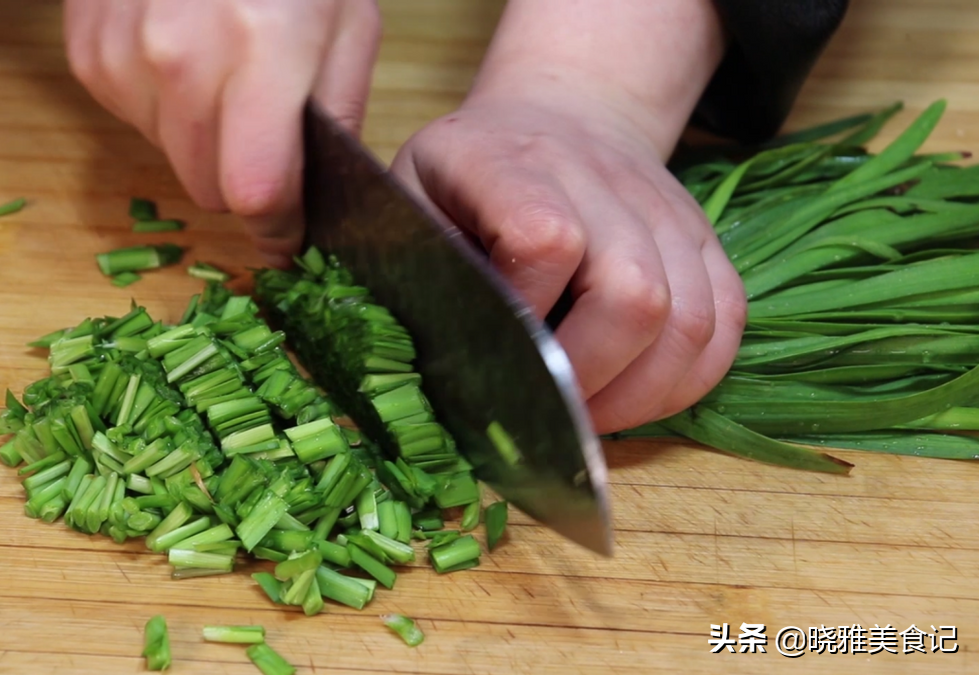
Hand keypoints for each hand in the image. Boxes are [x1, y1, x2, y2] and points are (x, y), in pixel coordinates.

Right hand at [63, 0, 381, 266]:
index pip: (255, 189)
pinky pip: (132, 121)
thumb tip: (317, 196)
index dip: (278, 226)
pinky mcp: (87, 53)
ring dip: (202, 141)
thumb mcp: (349, 25)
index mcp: (260, 50)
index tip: (290, 236)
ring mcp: (123, 54)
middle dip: (244, 181)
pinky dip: (163, 109)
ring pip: (170, 159)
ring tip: (225, 78)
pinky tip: (184, 60)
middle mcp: (179, 57)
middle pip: (208, 187)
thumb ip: (340, 114)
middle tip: (265, 139)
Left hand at [391, 97, 746, 433]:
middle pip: (634, 294)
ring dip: (639, 395)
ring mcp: (664, 208)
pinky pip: (725, 325)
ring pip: (690, 321)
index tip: (493, 353)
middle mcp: (598, 177)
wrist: (552, 117)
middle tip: (544, 412)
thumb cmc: (464, 180)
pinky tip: (633, 397)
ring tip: (584, 414)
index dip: (524, 315)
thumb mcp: (409, 204)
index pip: (545, 240)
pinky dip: (684, 381)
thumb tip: (448, 371)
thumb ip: (420, 272)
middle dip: (588, 378)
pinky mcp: (704, 239)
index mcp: (509, 162)